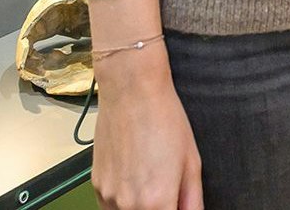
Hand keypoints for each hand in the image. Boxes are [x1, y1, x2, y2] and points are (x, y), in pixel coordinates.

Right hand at [92, 51, 202, 209]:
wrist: (131, 92)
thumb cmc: (164, 120)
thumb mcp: (191, 162)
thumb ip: (192, 200)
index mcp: (157, 202)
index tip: (177, 205)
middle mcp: (129, 205)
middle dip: (160, 209)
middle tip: (168, 191)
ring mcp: (109, 197)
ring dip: (141, 208)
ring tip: (151, 180)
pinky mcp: (96, 186)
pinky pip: (110, 207)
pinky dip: (124, 202)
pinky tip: (135, 178)